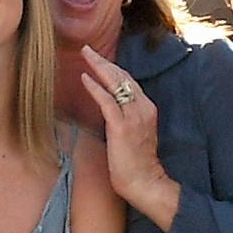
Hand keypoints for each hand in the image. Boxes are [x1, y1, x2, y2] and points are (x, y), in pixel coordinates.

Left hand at [78, 47, 177, 225]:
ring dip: (99, 67)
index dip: (113, 69)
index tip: (100, 60)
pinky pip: (107, 101)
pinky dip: (95, 88)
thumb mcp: (133, 135)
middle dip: (104, 61)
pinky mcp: (121, 127)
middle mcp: (143, 108)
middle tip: (88, 49)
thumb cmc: (137, 164)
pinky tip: (85, 78)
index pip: (129, 82)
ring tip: (86, 55)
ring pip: (116, 84)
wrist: (146, 183)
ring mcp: (133, 116)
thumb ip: (125, 120)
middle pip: (122, 77)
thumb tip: (109, 111)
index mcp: (146, 109)